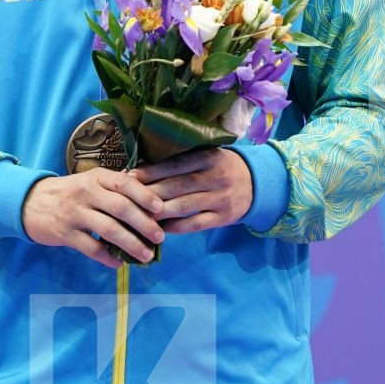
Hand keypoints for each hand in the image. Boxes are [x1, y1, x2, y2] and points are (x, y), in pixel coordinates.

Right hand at [22, 169, 165, 268]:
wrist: (30, 202)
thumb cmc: (70, 192)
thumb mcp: (90, 182)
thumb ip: (115, 188)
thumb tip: (151, 202)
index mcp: (96, 177)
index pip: (124, 183)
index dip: (144, 195)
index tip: (161, 208)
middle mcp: (86, 192)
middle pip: (120, 207)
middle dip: (144, 224)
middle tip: (160, 237)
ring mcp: (75, 213)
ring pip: (108, 230)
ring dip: (131, 244)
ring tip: (146, 255)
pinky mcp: (65, 233)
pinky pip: (91, 248)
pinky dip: (107, 257)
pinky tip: (119, 263)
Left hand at [131, 149, 252, 234]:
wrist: (256, 183)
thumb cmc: (221, 167)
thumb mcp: (207, 155)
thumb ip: (183, 159)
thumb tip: (145, 167)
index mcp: (208, 157)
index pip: (174, 165)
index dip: (151, 171)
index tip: (130, 176)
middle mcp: (215, 177)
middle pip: (176, 186)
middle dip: (150, 193)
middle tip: (128, 198)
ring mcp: (220, 198)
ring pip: (184, 206)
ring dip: (160, 212)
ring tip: (140, 214)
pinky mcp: (223, 217)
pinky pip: (196, 224)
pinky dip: (177, 227)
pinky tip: (161, 228)